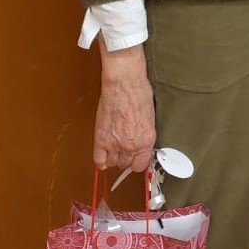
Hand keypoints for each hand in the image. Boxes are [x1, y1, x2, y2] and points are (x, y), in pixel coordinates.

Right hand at [94, 43, 155, 171]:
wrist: (125, 85)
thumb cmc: (139, 94)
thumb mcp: (150, 118)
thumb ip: (145, 134)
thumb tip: (142, 142)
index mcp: (146, 140)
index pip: (141, 164)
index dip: (139, 162)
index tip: (137, 159)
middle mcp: (131, 145)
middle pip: (126, 164)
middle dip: (127, 158)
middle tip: (126, 149)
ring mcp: (115, 144)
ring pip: (113, 163)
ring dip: (114, 157)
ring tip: (116, 148)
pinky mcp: (101, 139)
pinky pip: (99, 160)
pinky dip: (101, 161)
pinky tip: (104, 157)